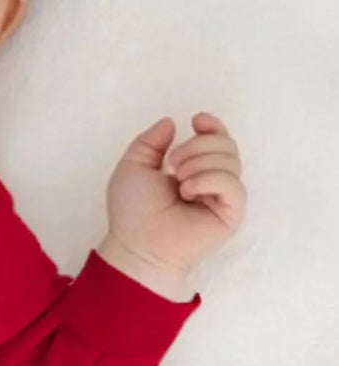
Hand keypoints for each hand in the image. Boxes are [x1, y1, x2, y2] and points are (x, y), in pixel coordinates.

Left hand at [102, 112, 246, 287]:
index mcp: (193, 169)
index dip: (212, 125)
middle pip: (226, 144)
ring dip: (199, 163)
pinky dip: (209, 179)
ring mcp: (222, 198)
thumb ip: (150, 141)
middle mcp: (211, 182)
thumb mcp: (133, 166)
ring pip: (231, 160)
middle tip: (172, 165)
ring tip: (178, 182)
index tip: (196, 121)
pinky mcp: (230, 214)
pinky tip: (188, 191)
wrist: (137, 245)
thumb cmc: (132, 211)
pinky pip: (233, 184)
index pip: (217, 139)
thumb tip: (171, 122)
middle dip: (197, 146)